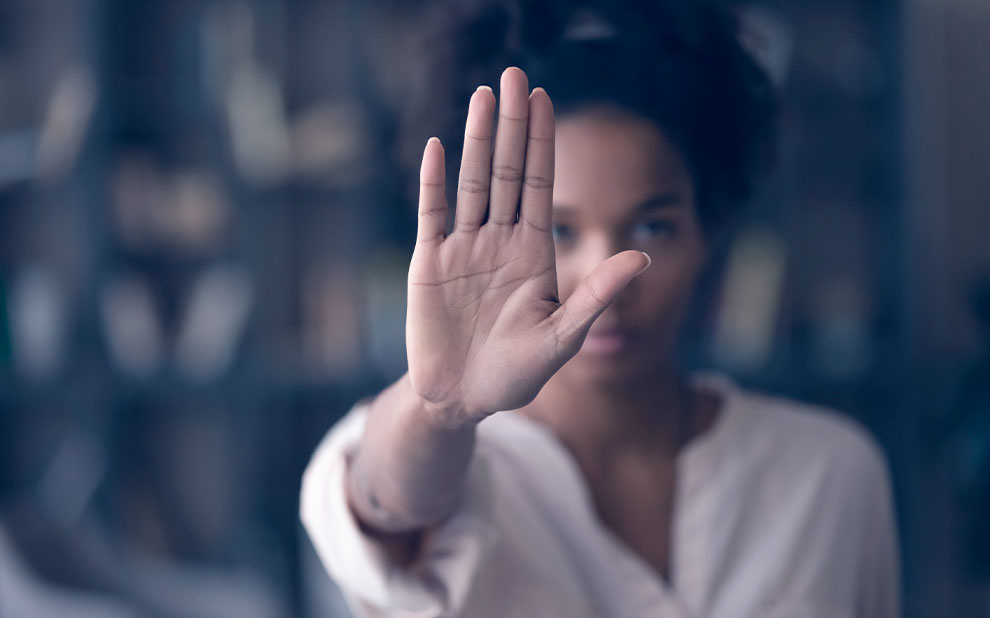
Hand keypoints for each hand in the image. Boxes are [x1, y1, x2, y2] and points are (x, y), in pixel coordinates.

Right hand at [406, 67, 650, 424]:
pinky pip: (431, 215)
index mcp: (533, 252)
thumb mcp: (564, 337)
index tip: (545, 98)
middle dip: (513, 124)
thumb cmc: (516, 374)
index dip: (543, 142)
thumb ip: (597, 295)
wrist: (462, 400)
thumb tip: (643, 256)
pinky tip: (437, 147)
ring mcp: (462, 249)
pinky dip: (433, 183)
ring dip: (477, 141)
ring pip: (471, 183)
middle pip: (507, 171)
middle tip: (513, 75)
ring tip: (482, 96)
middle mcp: (498, 241)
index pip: (540, 185)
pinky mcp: (428, 265)